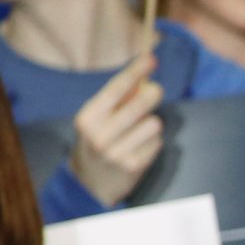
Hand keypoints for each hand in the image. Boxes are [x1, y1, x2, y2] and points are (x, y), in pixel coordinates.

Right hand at [70, 51, 164, 207]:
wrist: (88, 185)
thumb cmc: (96, 144)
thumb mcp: (96, 120)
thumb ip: (116, 101)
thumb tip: (143, 77)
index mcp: (87, 118)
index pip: (116, 89)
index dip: (135, 72)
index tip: (150, 59)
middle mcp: (100, 135)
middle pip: (141, 103)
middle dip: (153, 93)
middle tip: (155, 91)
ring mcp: (117, 152)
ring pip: (154, 123)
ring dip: (151, 124)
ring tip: (138, 132)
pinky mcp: (134, 166)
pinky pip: (157, 142)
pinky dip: (152, 142)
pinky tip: (139, 148)